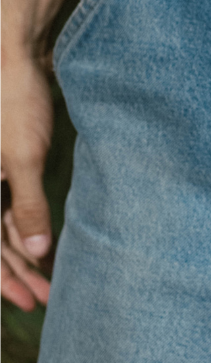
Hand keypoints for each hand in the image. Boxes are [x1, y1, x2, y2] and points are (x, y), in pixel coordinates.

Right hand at [1, 43, 54, 309]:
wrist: (14, 61)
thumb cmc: (14, 103)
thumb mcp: (24, 157)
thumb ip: (27, 205)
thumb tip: (37, 250)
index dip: (4, 280)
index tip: (29, 301)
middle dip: (18, 273)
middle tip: (46, 298)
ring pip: (1, 229)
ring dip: (25, 254)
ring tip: (52, 278)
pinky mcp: (3, 167)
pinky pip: (9, 208)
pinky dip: (27, 228)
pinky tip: (49, 244)